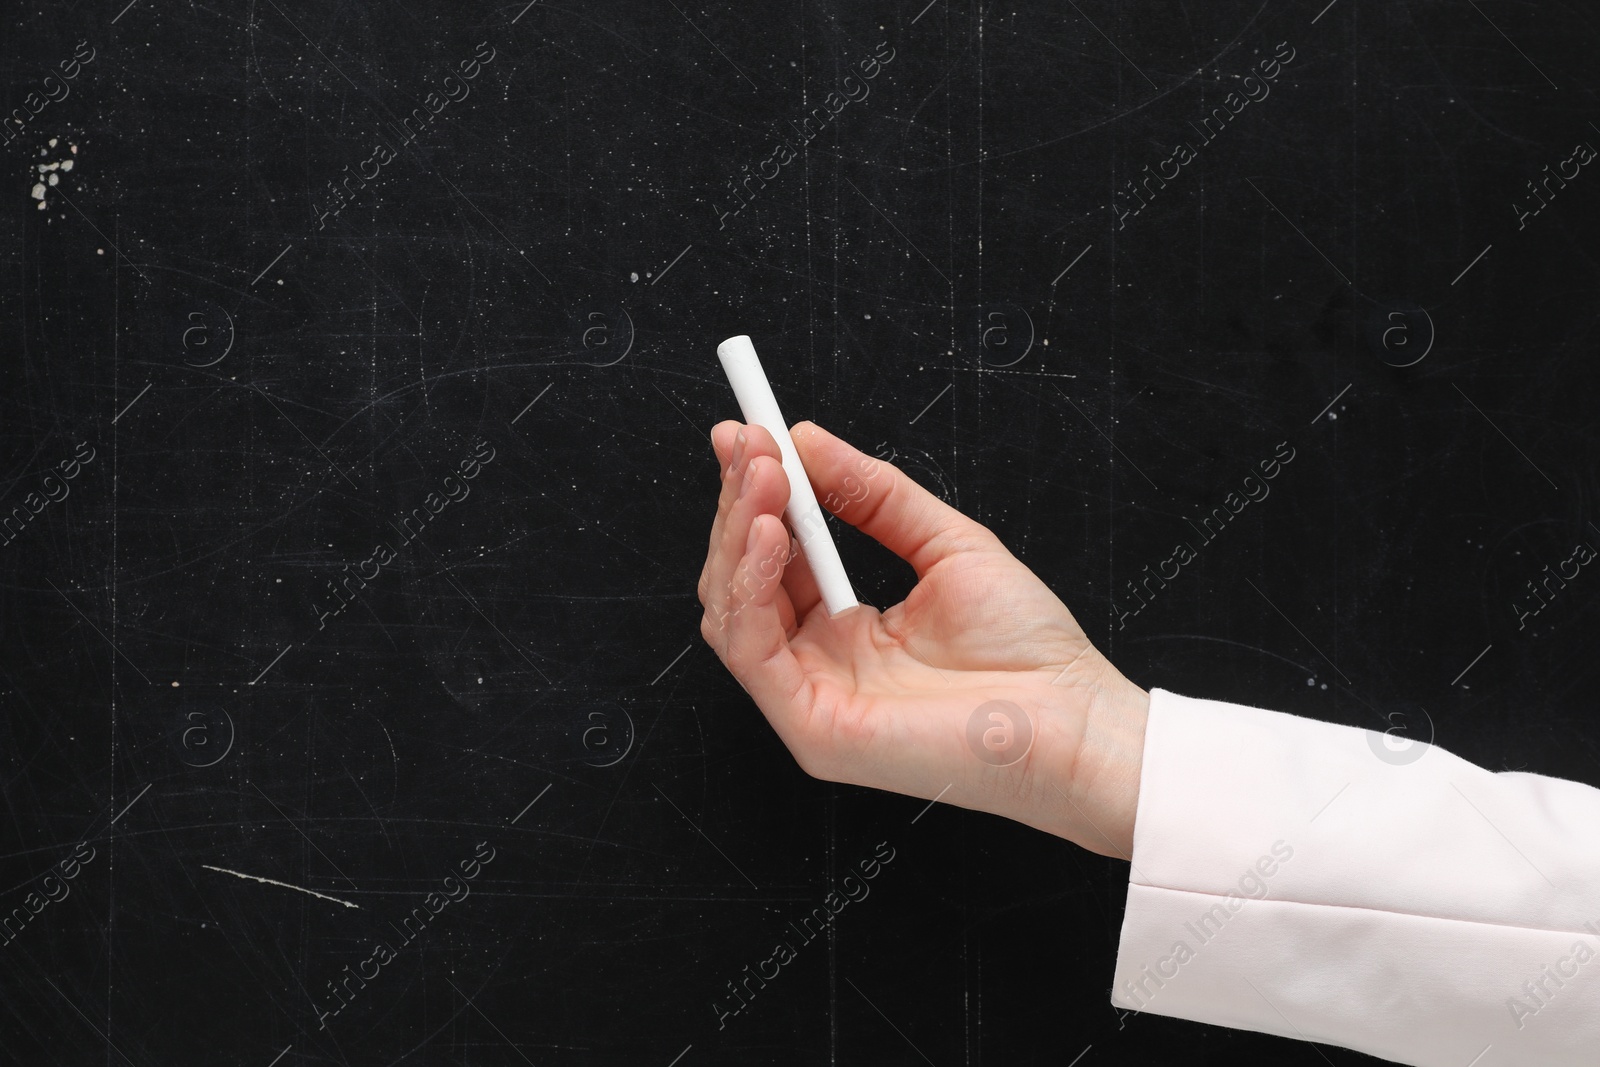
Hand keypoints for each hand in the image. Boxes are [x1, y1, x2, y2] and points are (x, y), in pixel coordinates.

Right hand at [697, 420, 1149, 858]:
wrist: (1073, 717)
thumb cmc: (1030, 651)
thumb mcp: (946, 544)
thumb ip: (875, 495)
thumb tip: (808, 441)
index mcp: (848, 632)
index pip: (775, 560)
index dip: (757, 496)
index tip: (750, 433)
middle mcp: (820, 666)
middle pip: (741, 582)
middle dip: (739, 504)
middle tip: (751, 444)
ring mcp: (810, 700)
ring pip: (730, 613)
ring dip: (737, 535)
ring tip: (764, 478)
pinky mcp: (812, 727)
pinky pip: (751, 651)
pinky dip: (748, 587)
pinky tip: (770, 534)